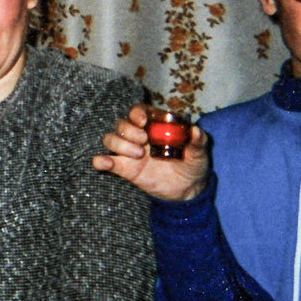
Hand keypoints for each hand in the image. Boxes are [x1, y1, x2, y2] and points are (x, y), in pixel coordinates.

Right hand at [91, 102, 210, 201]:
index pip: (139, 111)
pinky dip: (101, 160)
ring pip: (111, 139)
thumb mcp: (199, 153)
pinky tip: (103, 162)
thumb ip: (198, 142)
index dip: (137, 112)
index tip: (142, 120)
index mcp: (155, 125)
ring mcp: (129, 151)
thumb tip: (196, 131)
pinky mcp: (125, 168)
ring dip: (120, 144)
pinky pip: (106, 161)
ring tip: (138, 155)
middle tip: (143, 141)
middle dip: (129, 130)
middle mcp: (139, 135)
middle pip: (121, 123)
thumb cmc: (192, 164)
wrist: (187, 190)